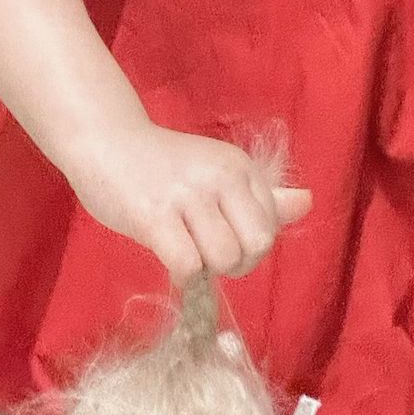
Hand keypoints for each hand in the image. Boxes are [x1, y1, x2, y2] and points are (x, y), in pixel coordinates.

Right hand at [59, 114, 313, 287]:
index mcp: (241, 167)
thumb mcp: (219, 173)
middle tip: (206, 252)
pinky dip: (180, 272)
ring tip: (183, 247)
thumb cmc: (164, 165)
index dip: (249, 247)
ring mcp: (188, 194)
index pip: (271, 228)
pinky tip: (166, 252)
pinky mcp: (154, 214)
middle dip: (236, 263)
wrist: (106, 142)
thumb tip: (307, 203)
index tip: (221, 236)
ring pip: (224, 258)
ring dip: (204, 268)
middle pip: (258, 246)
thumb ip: (261, 196)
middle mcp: (221, 176)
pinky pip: (187, 264)